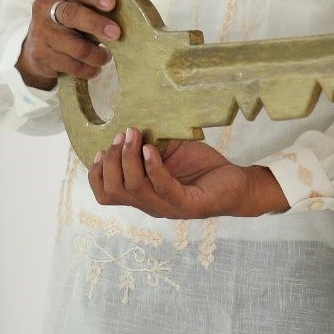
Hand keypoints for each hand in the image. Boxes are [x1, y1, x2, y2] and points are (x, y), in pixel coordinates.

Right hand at [16, 0, 119, 89]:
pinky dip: (88, 69)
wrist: (37, 44)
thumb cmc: (69, 17)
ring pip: (76, 47)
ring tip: (106, 57)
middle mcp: (44, 7)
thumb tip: (127, 15)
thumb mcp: (77, 3)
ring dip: (97, 55)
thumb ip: (94, 4)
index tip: (112, 4)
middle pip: (72, 15)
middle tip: (116, 34)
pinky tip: (94, 68)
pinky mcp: (40, 54)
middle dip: (97, 25)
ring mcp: (40, 32)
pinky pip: (72, 65)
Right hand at [88, 128, 289, 218]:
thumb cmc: (202, 168)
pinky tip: (150, 148)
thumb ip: (151, 145)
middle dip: (111, 160)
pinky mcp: (187, 205)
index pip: (106, 194)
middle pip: (114, 190)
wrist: (237, 183)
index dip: (96, 173)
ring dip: (128, 158)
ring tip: (133, 135)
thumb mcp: (171, 153)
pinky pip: (162, 187)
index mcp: (143, 195)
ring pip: (134, 188)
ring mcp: (167, 208)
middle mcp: (150, 205)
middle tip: (121, 135)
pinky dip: (153, 166)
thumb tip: (132, 125)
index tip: (101, 148)